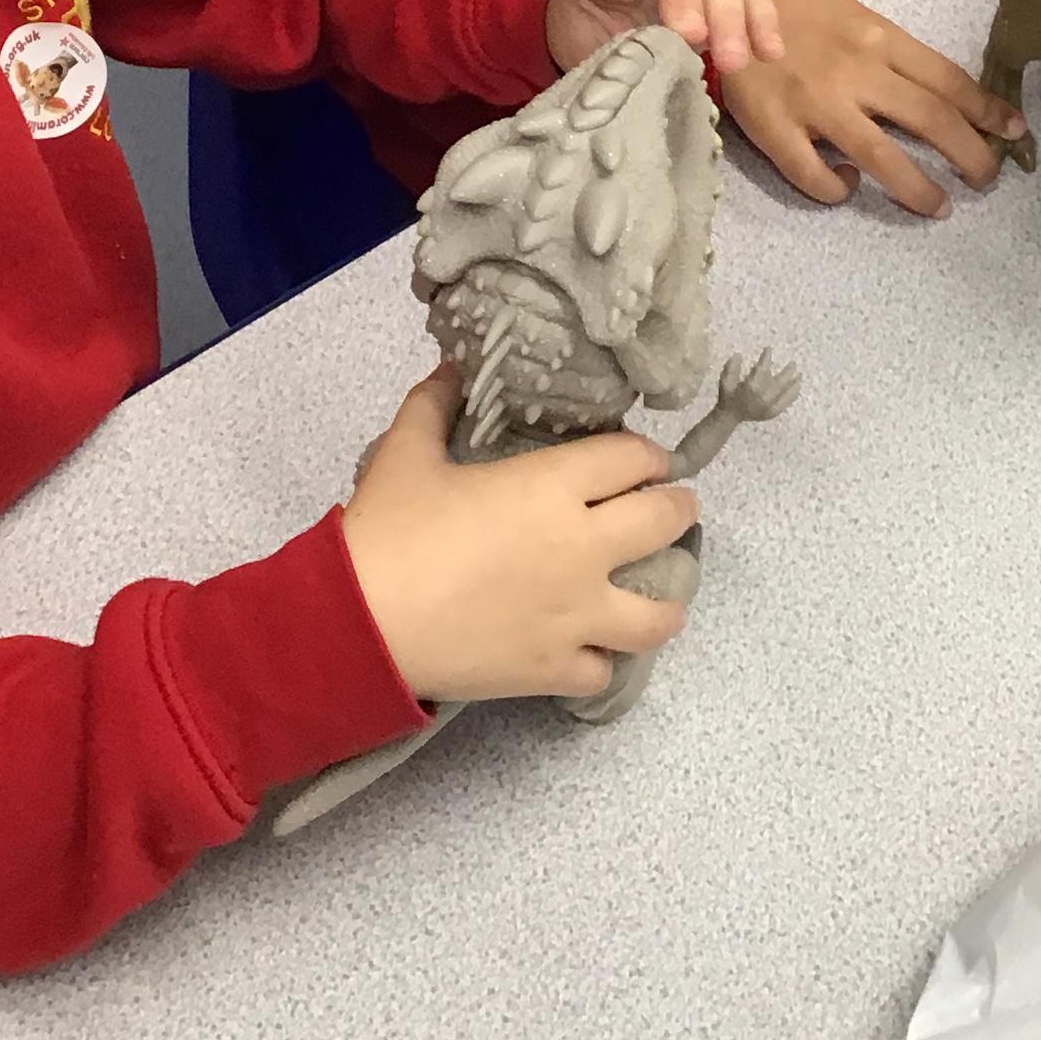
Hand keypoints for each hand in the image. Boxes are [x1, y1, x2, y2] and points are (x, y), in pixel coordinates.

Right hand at [339, 371, 697, 704]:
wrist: (362, 622)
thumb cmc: (389, 530)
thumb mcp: (407, 453)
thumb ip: (434, 405)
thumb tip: (451, 369)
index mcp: (554, 486)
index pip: (632, 458)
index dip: (647, 454)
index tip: (646, 459)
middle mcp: (583, 547)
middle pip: (665, 521)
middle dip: (678, 508)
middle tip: (673, 507)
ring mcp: (577, 615)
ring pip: (658, 614)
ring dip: (666, 599)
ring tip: (659, 593)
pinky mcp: (555, 669)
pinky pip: (606, 670)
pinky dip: (603, 660)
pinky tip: (592, 649)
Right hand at [722, 0, 1022, 215]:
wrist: (719, 5)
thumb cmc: (795, 13)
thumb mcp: (853, 17)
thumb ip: (891, 55)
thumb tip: (938, 99)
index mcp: (878, 38)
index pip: (949, 79)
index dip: (988, 110)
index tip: (1014, 130)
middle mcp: (856, 71)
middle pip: (931, 120)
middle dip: (971, 155)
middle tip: (987, 179)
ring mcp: (816, 104)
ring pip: (883, 157)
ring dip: (919, 189)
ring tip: (939, 207)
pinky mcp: (776, 131)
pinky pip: (816, 176)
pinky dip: (838, 190)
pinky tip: (848, 185)